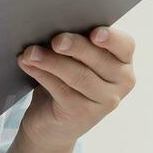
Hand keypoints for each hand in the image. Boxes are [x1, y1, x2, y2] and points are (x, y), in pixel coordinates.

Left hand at [15, 25, 136, 152]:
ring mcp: (105, 101)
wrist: (52, 123)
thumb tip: (53, 29)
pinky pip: (62, 90)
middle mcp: (120, 82)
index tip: (94, 33)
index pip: (125, 45)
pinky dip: (42, 74)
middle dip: (75, 47)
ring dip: (51, 61)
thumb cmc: (66, 81)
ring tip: (30, 53)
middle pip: (99, 59)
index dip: (111, 38)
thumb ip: (73, 45)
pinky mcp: (84, 114)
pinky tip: (27, 64)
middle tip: (55, 40)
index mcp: (122, 61)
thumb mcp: (74, 60)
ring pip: (79, 76)